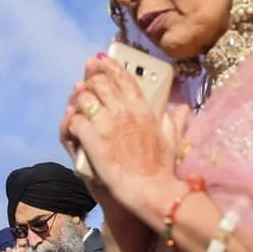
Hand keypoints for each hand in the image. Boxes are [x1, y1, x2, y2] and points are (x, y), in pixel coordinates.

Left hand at [60, 57, 180, 210]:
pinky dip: (70, 123)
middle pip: (100, 83)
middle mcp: (124, 111)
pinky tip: (72, 127)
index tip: (100, 60)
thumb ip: (175, 122)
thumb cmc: (162, 170)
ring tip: (76, 107)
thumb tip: (182, 110)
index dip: (110, 66)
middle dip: (90, 82)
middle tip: (84, 86)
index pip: (124, 78)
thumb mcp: (172, 141)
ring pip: (83, 98)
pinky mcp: (92, 138)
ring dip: (78, 101)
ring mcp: (106, 123)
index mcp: (142, 109)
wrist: (151, 191)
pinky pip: (74, 120)